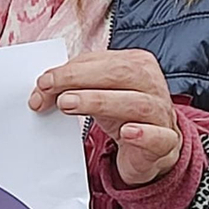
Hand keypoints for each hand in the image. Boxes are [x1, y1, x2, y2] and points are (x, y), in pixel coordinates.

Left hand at [30, 49, 180, 185]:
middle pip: (119, 74)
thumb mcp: (96, 93)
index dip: (70, 70)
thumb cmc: (120, 114)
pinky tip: (126, 132)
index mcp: (137, 64)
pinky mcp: (166, 142)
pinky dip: (143, 133)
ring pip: (136, 103)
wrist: (148, 148)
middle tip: (52, 92)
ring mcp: (161, 112)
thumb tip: (43, 88)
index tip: (43, 83)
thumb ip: (73, 85)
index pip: (102, 61)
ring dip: (99, 102)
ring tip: (69, 104)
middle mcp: (153, 84)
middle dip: (79, 80)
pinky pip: (159, 136)